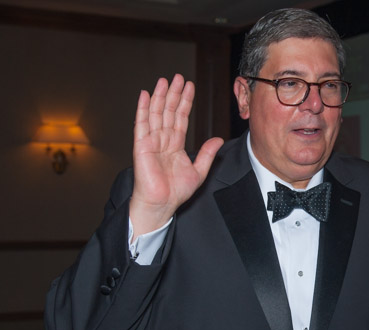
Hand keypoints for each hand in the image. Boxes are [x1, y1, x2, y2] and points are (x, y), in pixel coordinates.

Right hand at [130, 74, 223, 238]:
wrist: (161, 204)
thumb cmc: (176, 192)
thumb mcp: (199, 171)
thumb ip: (207, 154)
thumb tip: (218, 139)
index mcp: (175, 145)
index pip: (181, 118)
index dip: (185, 102)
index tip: (190, 87)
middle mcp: (163, 140)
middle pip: (169, 111)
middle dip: (174, 94)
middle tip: (179, 77)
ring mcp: (151, 141)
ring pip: (156, 114)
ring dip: (160, 96)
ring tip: (165, 80)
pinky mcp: (141, 146)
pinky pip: (141, 124)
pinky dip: (143, 109)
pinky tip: (146, 95)